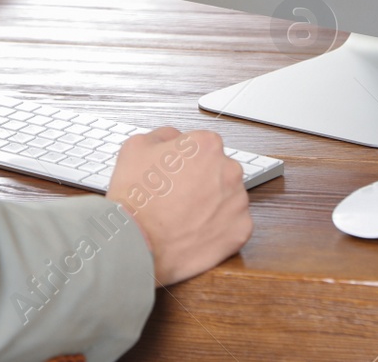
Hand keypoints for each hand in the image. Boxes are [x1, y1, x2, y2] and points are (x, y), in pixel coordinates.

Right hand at [107, 126, 251, 285]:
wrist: (138, 242)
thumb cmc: (137, 198)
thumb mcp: (137, 147)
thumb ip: (164, 135)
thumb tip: (175, 138)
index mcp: (207, 145)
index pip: (205, 146)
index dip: (188, 161)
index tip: (178, 174)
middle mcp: (229, 169)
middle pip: (220, 171)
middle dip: (204, 181)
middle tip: (179, 196)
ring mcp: (238, 202)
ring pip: (228, 198)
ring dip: (212, 204)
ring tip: (186, 217)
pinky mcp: (241, 230)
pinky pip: (233, 225)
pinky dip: (218, 229)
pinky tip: (196, 231)